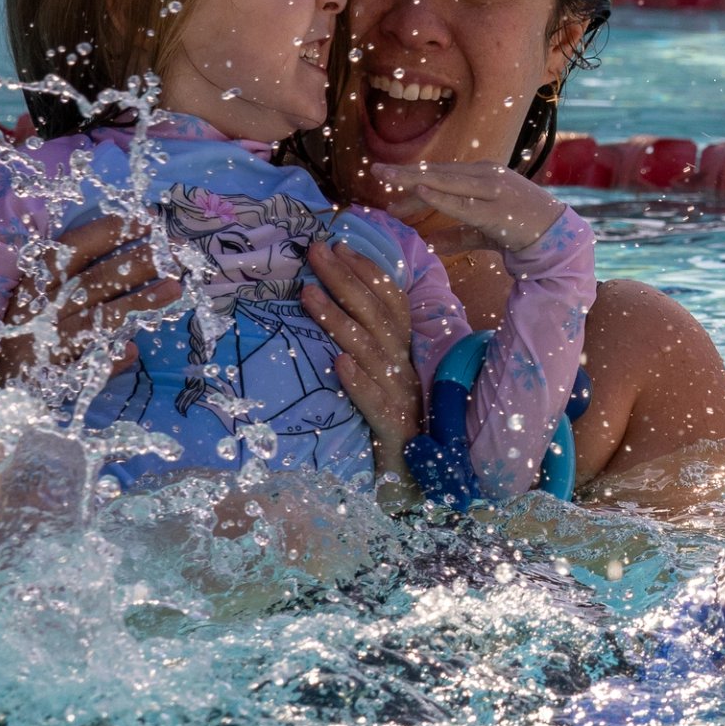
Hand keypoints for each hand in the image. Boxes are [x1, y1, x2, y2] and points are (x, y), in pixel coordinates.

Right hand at [0, 212, 177, 387]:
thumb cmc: (18, 335)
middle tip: (177, 251)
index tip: (148, 219)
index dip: (111, 231)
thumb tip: (117, 270)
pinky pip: (85, 364)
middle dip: (139, 262)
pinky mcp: (47, 374)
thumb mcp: (37, 301)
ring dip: (137, 303)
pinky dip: (108, 359)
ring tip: (174, 288)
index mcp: (35, 280)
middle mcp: (39, 306)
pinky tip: (131, 351)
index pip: (75, 247)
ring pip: (97, 318)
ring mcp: (44, 340)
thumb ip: (78, 283)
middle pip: (96, 278)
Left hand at [301, 238, 424, 488]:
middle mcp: (404, 367)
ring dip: (339, 321)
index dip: (369, 272)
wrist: (417, 480)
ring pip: (371, 351)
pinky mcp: (392, 428)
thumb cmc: (392, 422)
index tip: (340, 245)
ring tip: (307, 295)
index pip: (391, 302)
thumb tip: (337, 306)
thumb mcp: (381, 377)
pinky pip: (376, 402)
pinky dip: (359, 382)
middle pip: (376, 315)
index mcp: (403, 352)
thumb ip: (367, 344)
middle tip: (314, 252)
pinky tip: (339, 365)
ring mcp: (400, 396)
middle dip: (344, 280)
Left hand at [367, 160, 568, 255]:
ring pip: (445, 181)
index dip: (412, 182)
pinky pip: (462, 203)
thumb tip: (430, 245)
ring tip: (387, 178)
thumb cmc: (521, 230)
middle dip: (405, 173)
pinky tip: (420, 191)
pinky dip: (440, 196)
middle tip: (376, 171)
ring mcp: (492, 189)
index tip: (387, 191)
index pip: (440, 176)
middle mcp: (485, 175)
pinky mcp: (496, 208)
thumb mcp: (483, 231)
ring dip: (414, 179)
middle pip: (438, 172)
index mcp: (482, 175)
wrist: (557, 236)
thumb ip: (456, 235)